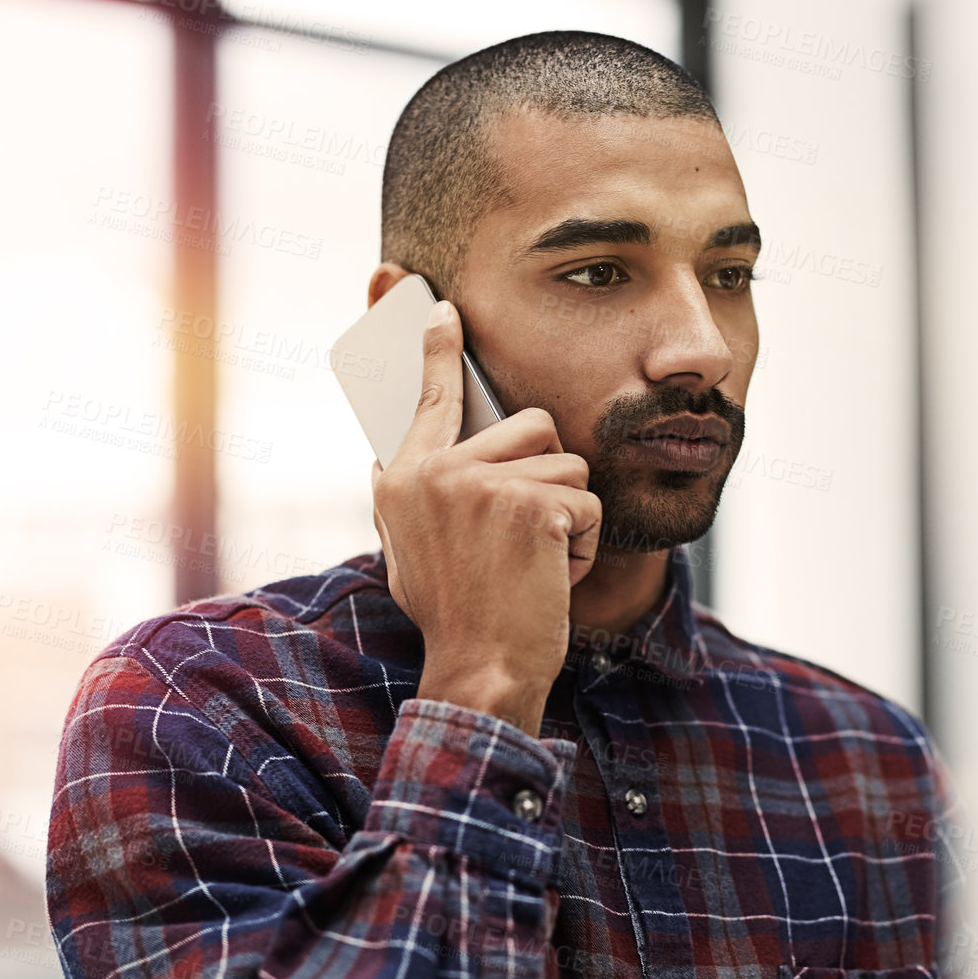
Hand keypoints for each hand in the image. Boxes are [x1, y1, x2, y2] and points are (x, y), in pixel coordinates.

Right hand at [370, 299, 600, 734]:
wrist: (482, 668)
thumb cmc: (456, 615)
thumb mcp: (413, 549)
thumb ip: (411, 495)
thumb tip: (390, 452)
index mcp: (402, 480)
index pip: (429, 399)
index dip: (439, 351)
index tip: (443, 310)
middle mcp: (434, 472)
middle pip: (532, 425)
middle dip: (551, 475)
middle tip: (528, 535)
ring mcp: (480, 484)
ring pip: (569, 466)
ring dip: (568, 517)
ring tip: (534, 562)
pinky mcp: (529, 504)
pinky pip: (586, 504)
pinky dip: (583, 546)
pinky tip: (550, 578)